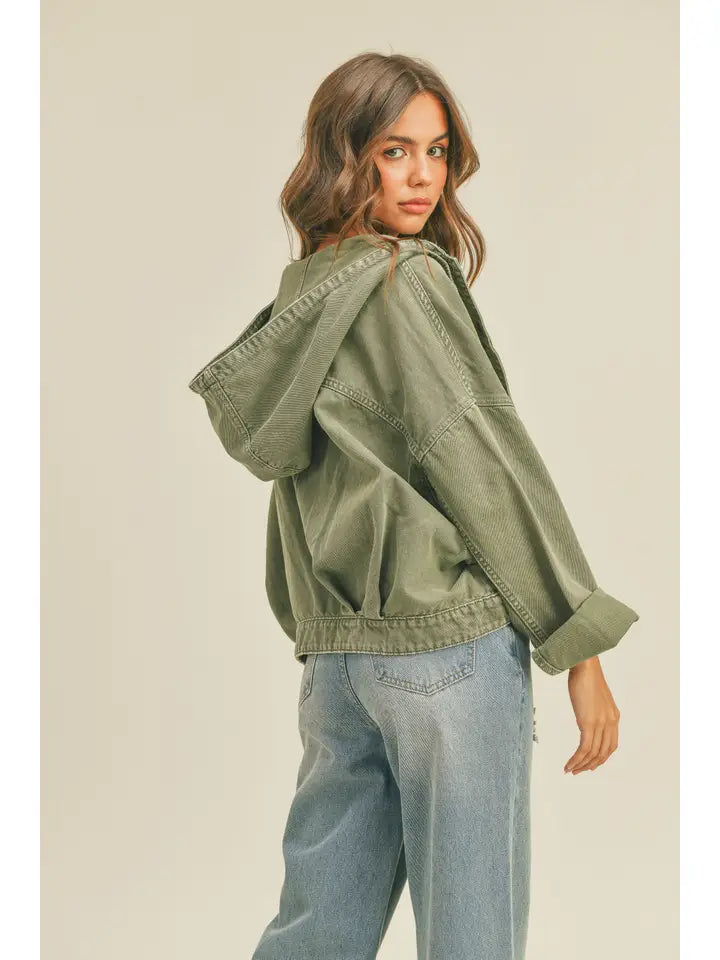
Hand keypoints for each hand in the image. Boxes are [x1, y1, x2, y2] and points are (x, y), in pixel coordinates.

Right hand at [564, 656, 619, 774]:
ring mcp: (600, 723)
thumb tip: (585, 716)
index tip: (589, 764)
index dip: (601, 758)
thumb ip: (593, 709)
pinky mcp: (588, 723)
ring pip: (593, 754)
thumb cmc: (585, 675)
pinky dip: (576, 760)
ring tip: (570, 770)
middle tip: (578, 771)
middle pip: (603, 753)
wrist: (584, 664)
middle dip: (591, 765)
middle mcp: (610, 722)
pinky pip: (584, 749)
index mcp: (613, 716)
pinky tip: (568, 764)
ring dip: (581, 765)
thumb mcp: (594, 696)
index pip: (610, 745)